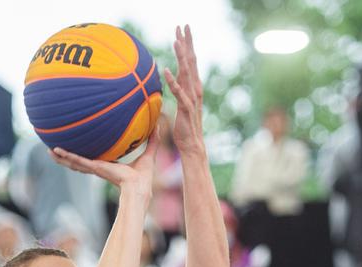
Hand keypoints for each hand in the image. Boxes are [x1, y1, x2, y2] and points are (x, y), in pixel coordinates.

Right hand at [49, 128, 158, 194]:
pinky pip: (78, 161)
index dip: (86, 154)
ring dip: (61, 157)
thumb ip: (153, 140)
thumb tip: (159, 125)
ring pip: (74, 162)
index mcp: (109, 166)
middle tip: (56, 148)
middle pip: (80, 161)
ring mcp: (96, 169)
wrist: (140, 187)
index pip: (94, 159)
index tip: (79, 146)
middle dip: (68, 156)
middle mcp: (99, 167)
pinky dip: (67, 156)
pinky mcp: (95, 168)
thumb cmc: (145, 177)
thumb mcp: (148, 154)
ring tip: (49, 151)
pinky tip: (56, 151)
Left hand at [164, 25, 203, 154]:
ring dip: (181, 57)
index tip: (182, 30)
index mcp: (192, 87)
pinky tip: (166, 70)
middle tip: (183, 26)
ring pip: (187, 73)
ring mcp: (192, 98)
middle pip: (191, 61)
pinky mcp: (186, 109)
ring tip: (175, 41)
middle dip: (187, 43)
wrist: (192, 145)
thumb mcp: (179, 104)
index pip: (190, 61)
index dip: (187, 45)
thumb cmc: (184, 126)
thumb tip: (170, 80)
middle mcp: (195, 89)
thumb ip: (177, 90)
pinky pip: (179, 93)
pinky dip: (173, 81)